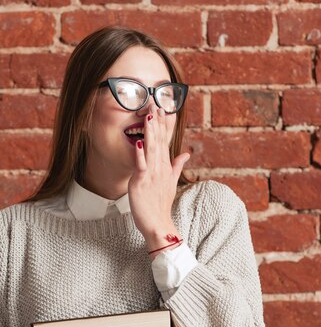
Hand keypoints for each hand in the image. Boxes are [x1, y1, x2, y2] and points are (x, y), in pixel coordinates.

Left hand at [128, 104, 189, 243]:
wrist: (158, 224)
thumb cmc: (161, 204)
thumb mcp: (171, 182)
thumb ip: (177, 165)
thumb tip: (187, 152)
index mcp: (165, 166)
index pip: (165, 141)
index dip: (163, 124)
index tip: (163, 107)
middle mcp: (160, 168)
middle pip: (159, 141)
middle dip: (157, 122)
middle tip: (156, 103)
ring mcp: (152, 174)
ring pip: (151, 150)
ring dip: (150, 133)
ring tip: (149, 116)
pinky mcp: (142, 182)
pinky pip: (141, 166)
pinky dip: (140, 155)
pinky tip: (138, 143)